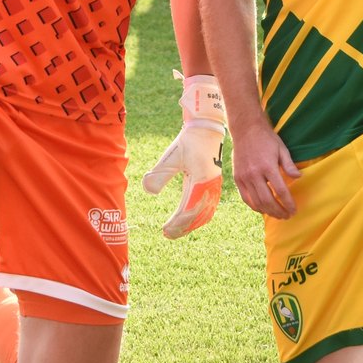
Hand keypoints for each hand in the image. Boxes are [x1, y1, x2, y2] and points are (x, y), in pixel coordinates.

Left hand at [142, 76, 226, 237]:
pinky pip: (210, 207)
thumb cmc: (189, 141)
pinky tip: (191, 220)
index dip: (177, 224)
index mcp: (200, 182)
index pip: (188, 210)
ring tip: (177, 230)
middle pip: (197, 216)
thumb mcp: (171, 156)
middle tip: (167, 234)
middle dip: (183, 228)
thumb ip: (160, 174)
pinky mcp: (215, 184)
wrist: (207, 128)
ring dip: (191, 224)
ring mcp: (215, 187)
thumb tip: (147, 191)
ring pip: (205, 213)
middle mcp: (210, 187)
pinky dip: (200, 217)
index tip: (164, 230)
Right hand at [229, 120, 299, 219]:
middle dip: (279, 211)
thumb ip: (289, 165)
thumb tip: (299, 178)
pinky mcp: (237, 178)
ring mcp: (244, 177)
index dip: (288, 203)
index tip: (294, 210)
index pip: (280, 191)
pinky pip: (245, 198)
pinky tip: (262, 209)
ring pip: (256, 202)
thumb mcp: (281, 149)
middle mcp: (254, 174)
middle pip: (268, 200)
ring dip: (268, 212)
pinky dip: (254, 206)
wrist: (245, 129)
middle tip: (287, 216)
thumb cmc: (266, 138)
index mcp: (268, 166)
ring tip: (277, 215)